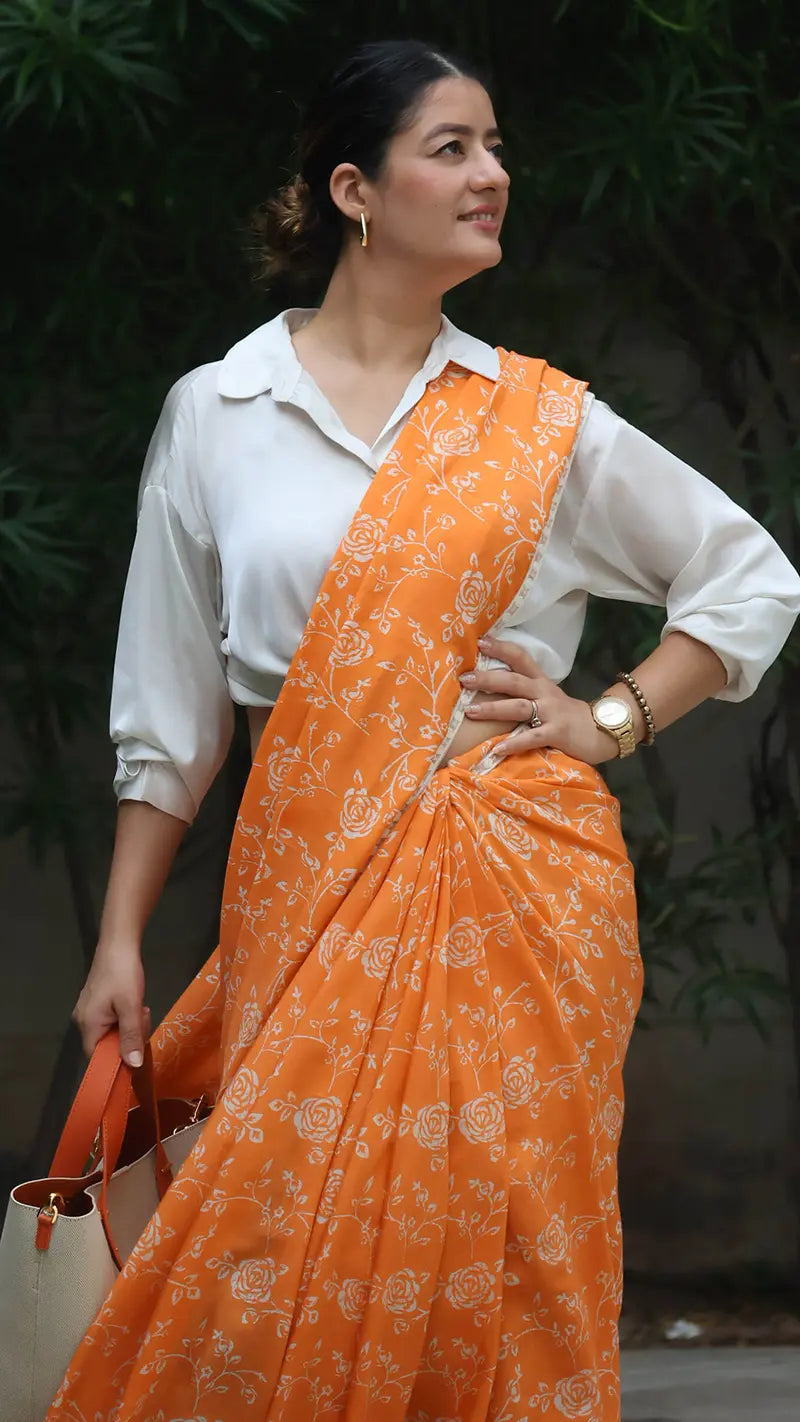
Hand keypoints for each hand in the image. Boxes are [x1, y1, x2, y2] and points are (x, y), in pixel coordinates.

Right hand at [72, 944, 149, 1066]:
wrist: (119, 943)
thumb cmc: (123, 975)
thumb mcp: (131, 1007)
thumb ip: (131, 1037)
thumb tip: (133, 1066)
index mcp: (87, 1025)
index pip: (97, 1057)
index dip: (116, 1060)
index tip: (137, 1053)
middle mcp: (83, 1020)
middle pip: (106, 1044)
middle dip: (128, 1037)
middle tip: (142, 1018)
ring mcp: (89, 1010)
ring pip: (112, 1031)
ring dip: (130, 1025)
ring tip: (141, 1009)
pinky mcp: (96, 1001)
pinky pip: (112, 1019)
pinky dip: (125, 1016)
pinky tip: (135, 1005)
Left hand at [460, 635, 619, 764]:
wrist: (603, 731)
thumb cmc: (568, 716)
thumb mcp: (548, 697)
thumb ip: (525, 691)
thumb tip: (490, 686)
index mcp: (540, 681)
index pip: (520, 658)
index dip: (501, 648)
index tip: (480, 641)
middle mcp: (544, 692)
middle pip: (513, 681)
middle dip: (487, 679)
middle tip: (464, 679)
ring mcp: (551, 712)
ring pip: (518, 706)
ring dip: (493, 709)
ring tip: (470, 711)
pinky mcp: (557, 733)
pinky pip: (532, 737)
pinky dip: (514, 743)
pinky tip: (497, 749)